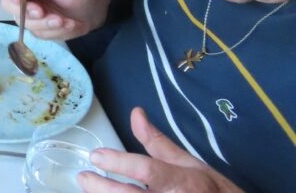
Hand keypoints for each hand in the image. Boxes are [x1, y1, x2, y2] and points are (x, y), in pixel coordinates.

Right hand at [0, 0, 109, 39]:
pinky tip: (70, 25)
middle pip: (8, 5)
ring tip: (66, 21)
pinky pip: (40, 34)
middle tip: (44, 14)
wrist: (96, 9)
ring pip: (24, 23)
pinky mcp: (40, 28)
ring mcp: (31, 14)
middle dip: (26, 13)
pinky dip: (56, 33)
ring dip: (46, 25)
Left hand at [79, 108, 242, 191]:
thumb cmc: (213, 191)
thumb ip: (159, 143)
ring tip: (90, 190)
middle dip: (102, 188)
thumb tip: (136, 113)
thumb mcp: (191, 164)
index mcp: (183, 182)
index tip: (96, 156)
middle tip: (84, 177)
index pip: (147, 170)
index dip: (118, 163)